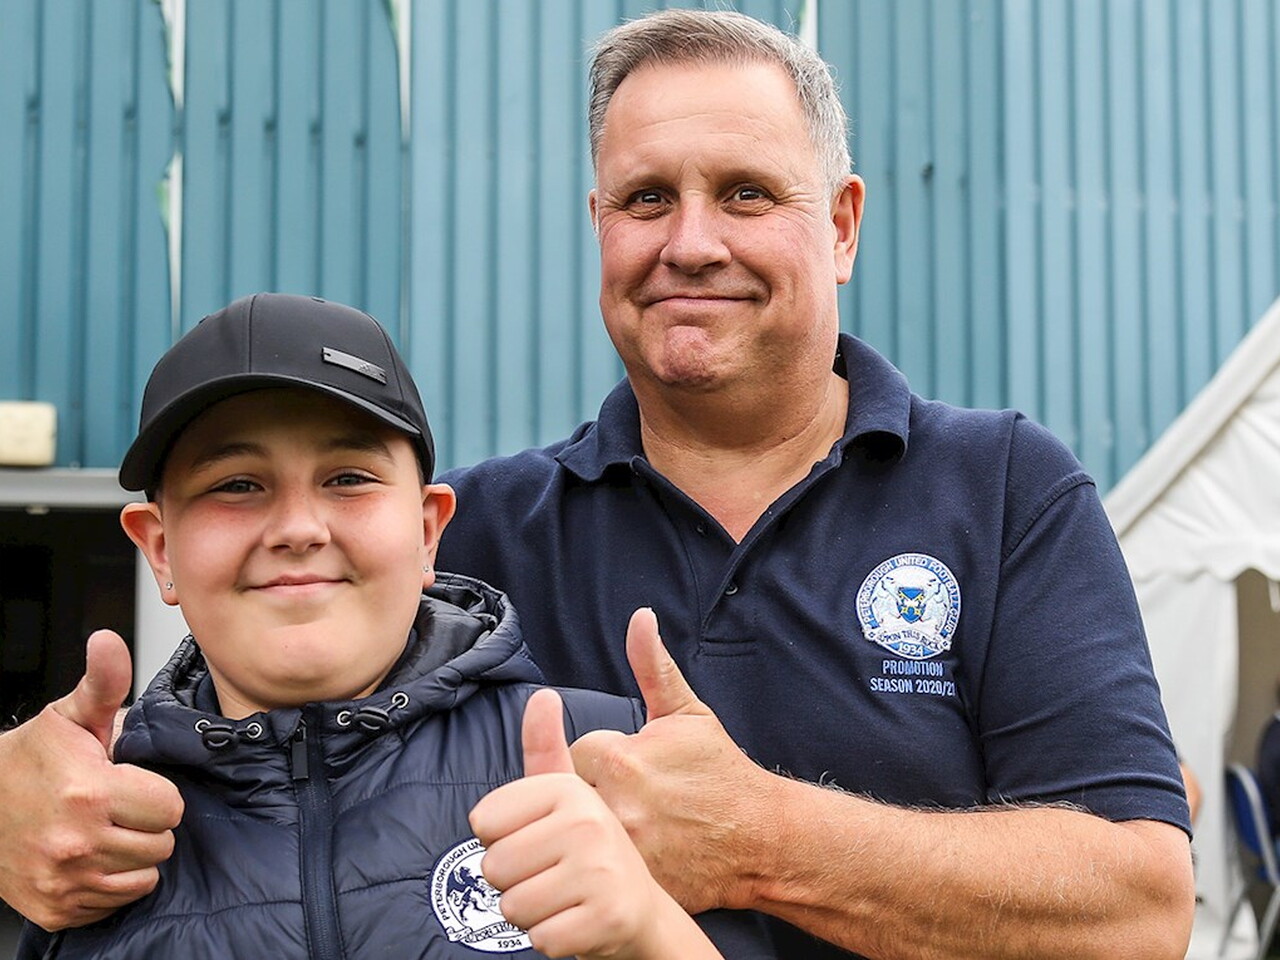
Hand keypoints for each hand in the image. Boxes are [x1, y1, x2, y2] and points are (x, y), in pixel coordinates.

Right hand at [0, 631, 183, 929]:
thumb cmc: (28, 762)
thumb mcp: (69, 718)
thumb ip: (103, 682)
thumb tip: (108, 642)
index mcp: (90, 793)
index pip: (171, 807)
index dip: (157, 793)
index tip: (134, 785)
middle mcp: (77, 842)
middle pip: (161, 844)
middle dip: (148, 824)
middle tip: (119, 808)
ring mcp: (65, 880)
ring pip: (143, 877)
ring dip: (133, 856)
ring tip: (105, 831)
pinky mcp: (55, 908)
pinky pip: (114, 902)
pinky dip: (109, 884)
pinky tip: (90, 858)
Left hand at [470, 688, 711, 959]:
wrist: (650, 905)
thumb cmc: (599, 846)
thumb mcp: (573, 790)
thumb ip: (546, 745)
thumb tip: (541, 696)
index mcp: (571, 788)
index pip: (483, 822)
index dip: (505, 838)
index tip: (543, 838)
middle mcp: (590, 822)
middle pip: (493, 867)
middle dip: (516, 880)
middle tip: (556, 872)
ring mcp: (602, 871)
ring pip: (513, 908)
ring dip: (534, 912)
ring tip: (567, 895)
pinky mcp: (609, 917)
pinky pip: (541, 940)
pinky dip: (556, 939)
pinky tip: (581, 920)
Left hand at [570, 609, 776, 914]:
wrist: (761, 838)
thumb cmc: (721, 773)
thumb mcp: (688, 713)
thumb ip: (653, 665)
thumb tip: (640, 618)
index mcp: (620, 758)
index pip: (570, 754)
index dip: (595, 761)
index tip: (626, 770)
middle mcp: (615, 806)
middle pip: (564, 798)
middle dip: (588, 796)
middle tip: (628, 800)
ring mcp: (621, 853)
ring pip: (573, 838)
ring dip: (590, 833)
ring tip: (630, 827)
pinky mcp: (628, 888)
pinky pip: (589, 876)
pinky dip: (602, 868)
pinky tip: (630, 859)